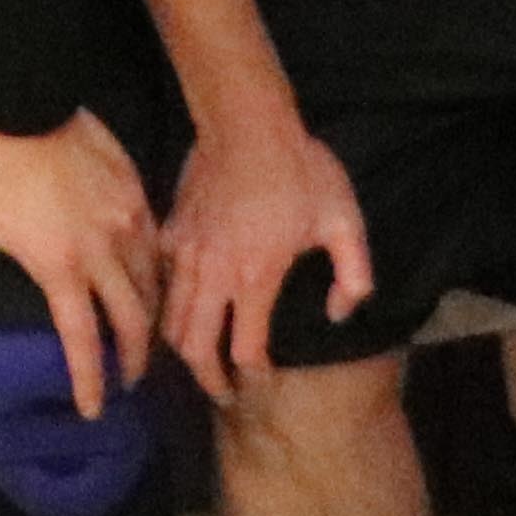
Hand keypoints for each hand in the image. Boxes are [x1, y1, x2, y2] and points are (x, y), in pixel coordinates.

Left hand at [0, 114, 162, 415]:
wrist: (28, 100)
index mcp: (59, 268)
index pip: (82, 341)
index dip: (89, 381)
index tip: (92, 409)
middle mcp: (102, 253)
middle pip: (134, 320)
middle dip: (135, 359)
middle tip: (129, 380)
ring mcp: (127, 221)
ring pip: (152, 282)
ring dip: (150, 315)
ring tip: (144, 333)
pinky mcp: (137, 193)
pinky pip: (156, 243)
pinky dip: (155, 270)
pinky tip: (148, 277)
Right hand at [159, 108, 370, 396]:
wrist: (247, 122)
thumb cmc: (301, 171)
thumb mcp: (345, 221)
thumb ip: (353, 276)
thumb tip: (339, 315)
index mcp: (256, 277)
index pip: (243, 350)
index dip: (253, 375)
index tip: (261, 380)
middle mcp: (214, 274)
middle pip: (195, 347)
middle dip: (208, 378)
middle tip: (223, 393)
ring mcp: (186, 253)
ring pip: (171, 319)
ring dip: (184, 348)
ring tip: (200, 361)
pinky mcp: (172, 232)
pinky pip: (162, 281)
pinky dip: (168, 304)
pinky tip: (184, 308)